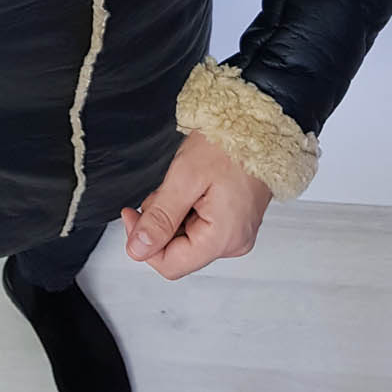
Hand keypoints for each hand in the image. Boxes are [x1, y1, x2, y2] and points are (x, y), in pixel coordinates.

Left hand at [120, 130, 272, 279]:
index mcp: (223, 238)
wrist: (258, 126)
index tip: (132, 215)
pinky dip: (188, 210)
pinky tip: (192, 188)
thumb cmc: (228, 145)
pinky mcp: (235, 222)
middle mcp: (234, 242)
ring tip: (182, 184)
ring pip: (187, 238)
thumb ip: (160, 218)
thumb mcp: (185, 178)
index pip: (170, 265)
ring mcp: (236, 233)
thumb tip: (138, 249)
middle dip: (160, 223)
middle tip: (164, 190)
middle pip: (178, 252)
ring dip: (173, 214)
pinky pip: (201, 227)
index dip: (143, 244)